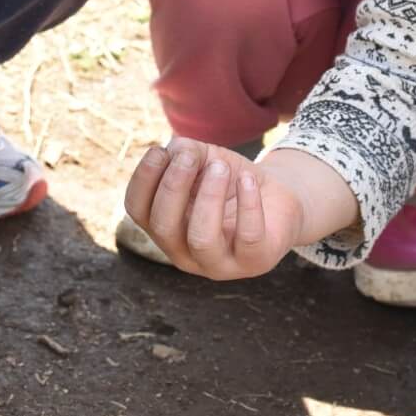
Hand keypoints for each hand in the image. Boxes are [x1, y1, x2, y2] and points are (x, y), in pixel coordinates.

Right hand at [124, 139, 301, 279]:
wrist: (277, 199)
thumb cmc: (231, 181)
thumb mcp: (204, 160)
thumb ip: (185, 153)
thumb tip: (177, 152)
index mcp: (164, 228)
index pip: (137, 210)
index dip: (143, 179)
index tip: (160, 150)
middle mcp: (184, 252)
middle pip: (164, 226)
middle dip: (174, 186)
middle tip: (190, 156)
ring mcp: (218, 264)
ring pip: (202, 238)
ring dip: (208, 197)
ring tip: (220, 167)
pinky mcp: (254, 261)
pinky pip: (248, 237)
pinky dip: (248, 204)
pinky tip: (247, 180)